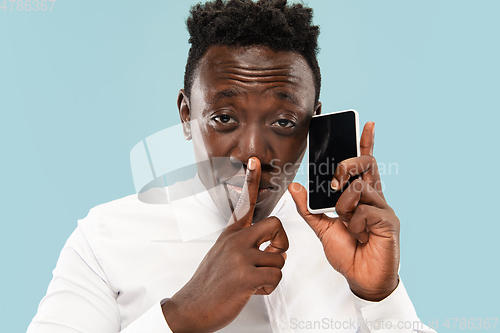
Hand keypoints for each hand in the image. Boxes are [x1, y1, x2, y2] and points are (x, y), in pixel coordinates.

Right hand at [162, 157, 288, 332]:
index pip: (244, 202)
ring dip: (270, 274)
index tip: (255, 161)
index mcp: (230, 234)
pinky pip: (275, 278)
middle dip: (281, 244)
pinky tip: (251, 290)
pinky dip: (267, 288)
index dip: (251, 180)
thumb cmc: (210, 284)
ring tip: (251, 281)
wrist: (192, 308)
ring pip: (279, 259)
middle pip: (276, 226)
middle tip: (271, 256)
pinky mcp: (244, 275)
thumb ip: (244, 244)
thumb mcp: (222, 254)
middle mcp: (235, 240)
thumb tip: (271, 248)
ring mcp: (239, 256)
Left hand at [289, 122, 399, 300]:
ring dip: (344, 204)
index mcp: (360, 197)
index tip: (367, 124)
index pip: (365, 165)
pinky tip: (359, 234)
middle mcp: (374, 198)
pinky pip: (365, 210)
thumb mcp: (321, 227)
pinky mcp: (389, 221)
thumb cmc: (347, 253)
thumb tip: (294, 186)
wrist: (361, 279)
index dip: (367, 143)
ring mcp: (383, 208)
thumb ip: (308, 207)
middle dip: (346, 166)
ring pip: (360, 187)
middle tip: (334, 182)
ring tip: (346, 221)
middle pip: (365, 164)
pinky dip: (355, 222)